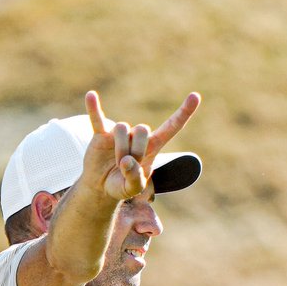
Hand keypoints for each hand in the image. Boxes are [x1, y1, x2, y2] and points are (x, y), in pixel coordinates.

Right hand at [83, 90, 200, 199]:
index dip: (184, 112)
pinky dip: (94, 108)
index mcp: (153, 147)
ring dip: (121, 148)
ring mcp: (119, 133)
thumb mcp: (132, 189)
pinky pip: (97, 118)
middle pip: (143, 129)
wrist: (101, 187)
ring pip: (123, 128)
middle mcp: (137, 136)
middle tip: (128, 166)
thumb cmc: (122, 186)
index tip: (195, 96)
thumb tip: (127, 161)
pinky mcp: (101, 134)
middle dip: (136, 149)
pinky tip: (91, 96)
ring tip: (116, 163)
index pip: (172, 127)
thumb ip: (135, 178)